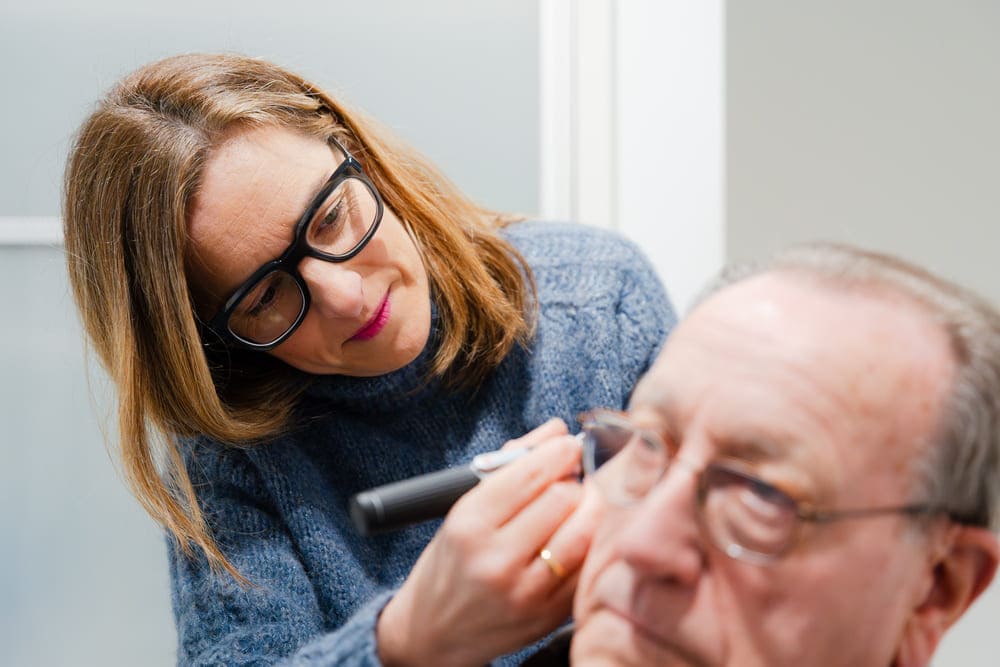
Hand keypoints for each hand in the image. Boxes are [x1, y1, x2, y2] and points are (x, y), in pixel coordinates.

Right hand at [376, 419, 602, 665]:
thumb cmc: (451, 560)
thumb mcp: (464, 506)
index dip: (560, 452)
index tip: (569, 445)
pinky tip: (581, 536)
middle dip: (575, 481)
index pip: (531, 473)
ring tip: (582, 505)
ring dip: (591, 510)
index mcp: (469, 523)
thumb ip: (511, 462)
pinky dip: (592, 544)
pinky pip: (588, 566)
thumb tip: (556, 430)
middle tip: (573, 479)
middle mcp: (495, 558)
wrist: (433, 632)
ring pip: (584, 532)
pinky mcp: (548, 616)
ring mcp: (525, 591)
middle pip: (565, 498)